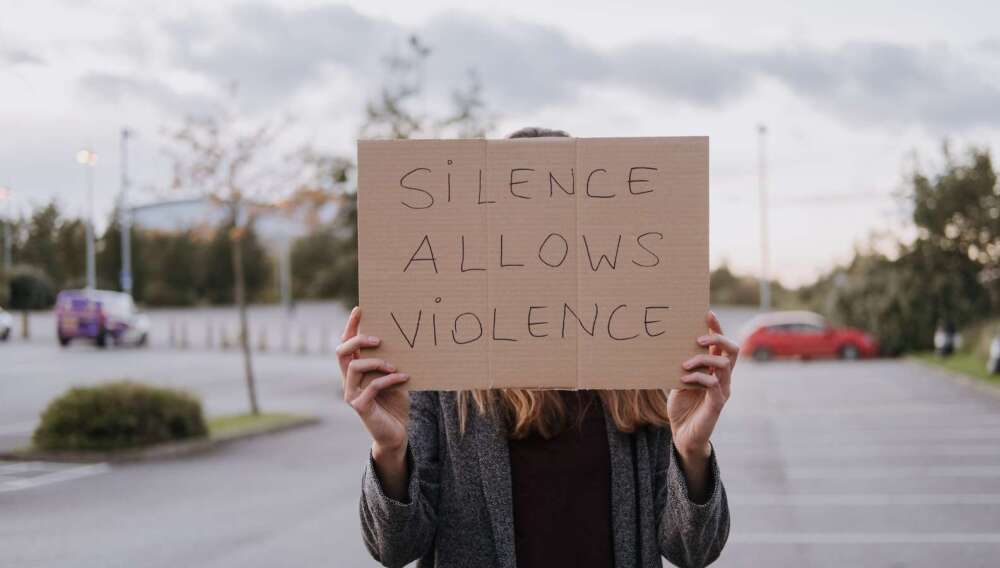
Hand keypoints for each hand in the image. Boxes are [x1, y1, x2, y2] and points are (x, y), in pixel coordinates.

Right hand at [337, 307, 410, 457]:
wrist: (397, 432)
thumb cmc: (395, 401)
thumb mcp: (393, 376)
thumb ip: (390, 360)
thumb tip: (401, 338)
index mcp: (355, 369)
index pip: (346, 344)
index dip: (351, 326)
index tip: (360, 309)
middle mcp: (348, 379)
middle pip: (341, 351)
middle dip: (357, 340)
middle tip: (378, 339)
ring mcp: (351, 393)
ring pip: (353, 367)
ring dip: (376, 362)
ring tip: (395, 365)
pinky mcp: (360, 406)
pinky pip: (371, 386)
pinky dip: (389, 380)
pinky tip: (404, 378)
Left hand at [669, 311, 736, 458]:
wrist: (682, 435)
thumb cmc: (682, 406)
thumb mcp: (680, 380)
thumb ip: (683, 365)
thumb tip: (674, 344)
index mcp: (715, 370)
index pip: (721, 344)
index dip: (716, 328)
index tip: (707, 313)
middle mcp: (723, 378)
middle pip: (732, 350)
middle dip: (717, 338)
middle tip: (698, 337)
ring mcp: (723, 390)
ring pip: (724, 365)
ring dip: (703, 359)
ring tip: (685, 363)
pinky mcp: (717, 404)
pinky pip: (713, 384)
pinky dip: (698, 378)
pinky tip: (684, 379)